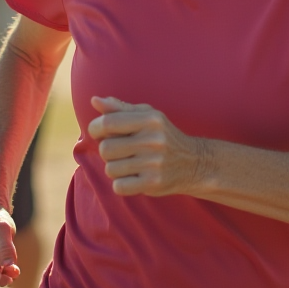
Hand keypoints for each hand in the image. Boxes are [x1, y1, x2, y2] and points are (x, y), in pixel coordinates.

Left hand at [88, 97, 205, 196]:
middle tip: (120, 151)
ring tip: (130, 164)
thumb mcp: (147, 116)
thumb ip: (119, 108)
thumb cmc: (163, 136)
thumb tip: (94, 101)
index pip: (108, 123)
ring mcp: (154, 163)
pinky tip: (134, 177)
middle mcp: (153, 140)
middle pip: (106, 149)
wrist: (193, 163)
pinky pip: (119, 186)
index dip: (95, 128)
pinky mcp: (153, 183)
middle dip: (107, 151)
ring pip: (110, 169)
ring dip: (115, 168)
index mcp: (150, 119)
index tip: (99, 133)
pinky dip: (121, 184)